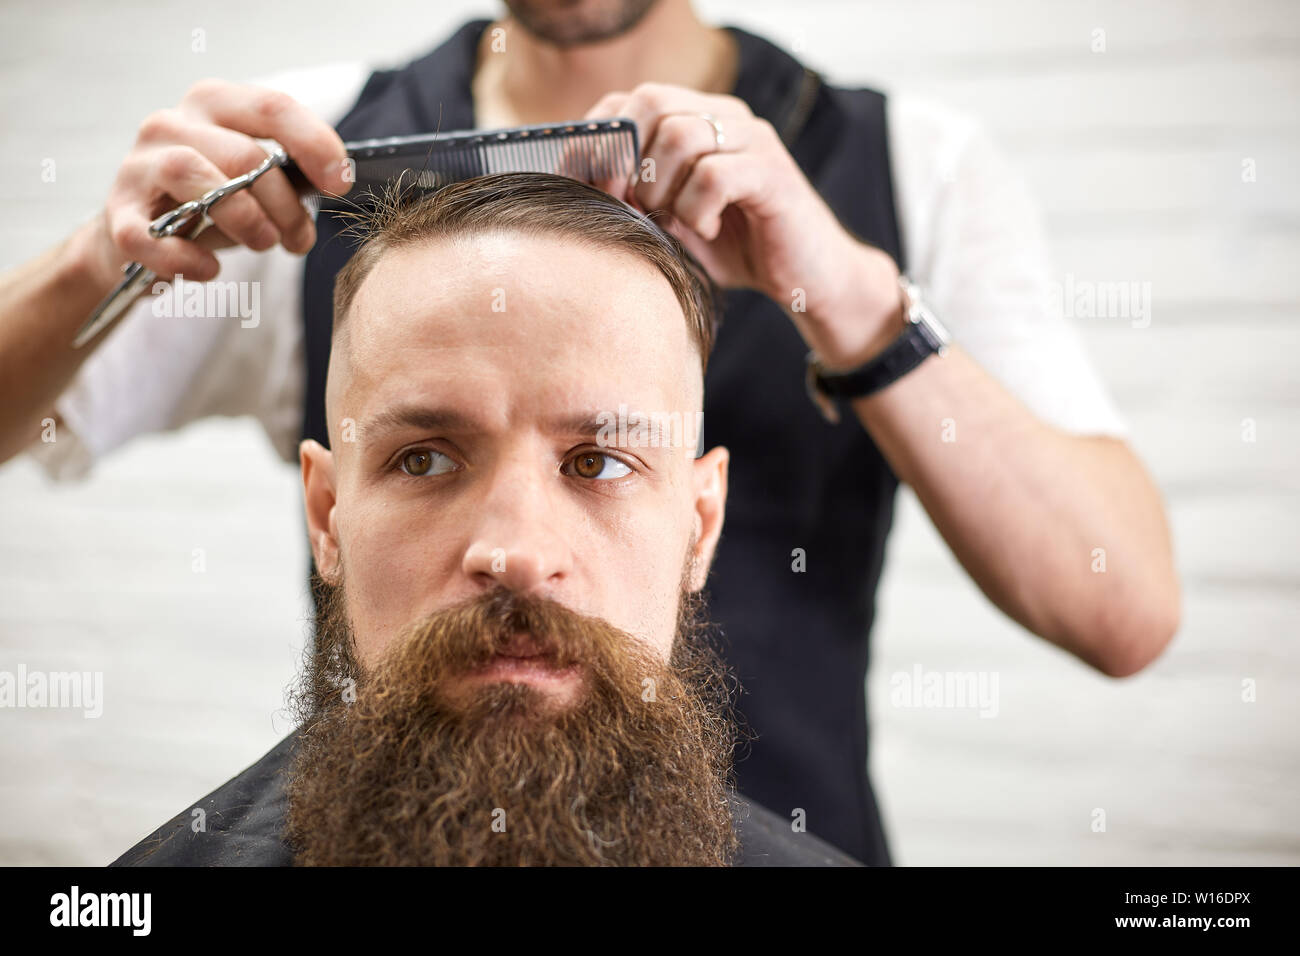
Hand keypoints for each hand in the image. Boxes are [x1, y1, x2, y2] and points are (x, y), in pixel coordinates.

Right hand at [94, 79, 352, 285]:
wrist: (141, 239)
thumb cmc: (211, 204)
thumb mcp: (253, 181)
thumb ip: (290, 176)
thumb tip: (336, 183)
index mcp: (214, 106)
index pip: (272, 107)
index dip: (315, 145)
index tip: (340, 184)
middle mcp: (171, 123)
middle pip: (243, 154)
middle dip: (285, 205)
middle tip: (298, 239)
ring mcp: (138, 166)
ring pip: (195, 176)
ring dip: (244, 220)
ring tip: (264, 244)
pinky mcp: (117, 214)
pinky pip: (150, 235)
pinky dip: (187, 258)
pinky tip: (209, 270)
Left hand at [583, 82, 902, 367]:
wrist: (806, 280)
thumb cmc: (736, 250)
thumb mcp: (672, 221)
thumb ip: (635, 198)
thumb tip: (579, 186)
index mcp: (699, 119)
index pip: (632, 99)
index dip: (600, 137)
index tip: (585, 184)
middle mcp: (727, 118)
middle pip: (653, 102)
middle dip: (626, 158)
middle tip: (629, 205)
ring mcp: (753, 141)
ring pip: (682, 134)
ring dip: (662, 187)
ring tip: (672, 221)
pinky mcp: (774, 174)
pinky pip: (715, 174)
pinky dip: (696, 208)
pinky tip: (706, 229)